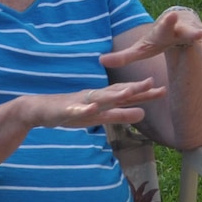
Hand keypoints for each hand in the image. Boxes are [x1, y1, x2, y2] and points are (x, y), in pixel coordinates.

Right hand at [21, 78, 164, 129]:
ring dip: (112, 96)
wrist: (38, 110)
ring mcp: (80, 102)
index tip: (162, 89)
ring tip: (128, 94)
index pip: (126, 94)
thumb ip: (120, 114)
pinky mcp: (65, 110)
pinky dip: (83, 108)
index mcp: (102, 98)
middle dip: (134, 89)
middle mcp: (94, 97)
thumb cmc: (72, 112)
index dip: (144, 92)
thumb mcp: (99, 117)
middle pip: (116, 92)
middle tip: (152, 84)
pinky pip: (75, 109)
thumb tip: (143, 113)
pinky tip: (91, 108)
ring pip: (98, 99)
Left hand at [100, 8, 201, 73]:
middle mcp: (185, 30)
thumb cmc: (158, 38)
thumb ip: (123, 56)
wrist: (179, 25)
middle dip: (195, 35)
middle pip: (190, 33)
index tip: (171, 15)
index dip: (168, 21)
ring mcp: (199, 37)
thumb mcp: (142, 48)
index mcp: (166, 29)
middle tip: (200, 36)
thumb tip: (100, 60)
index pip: (166, 25)